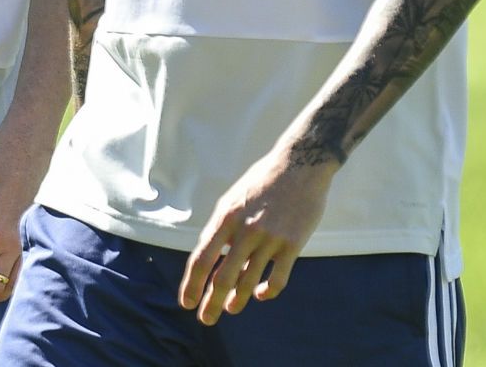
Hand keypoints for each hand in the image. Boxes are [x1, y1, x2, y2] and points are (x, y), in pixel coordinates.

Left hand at [180, 149, 336, 324]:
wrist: (299, 166)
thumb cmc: (260, 183)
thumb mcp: (231, 200)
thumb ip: (222, 229)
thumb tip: (212, 258)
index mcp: (224, 218)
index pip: (202, 259)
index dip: (192, 284)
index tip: (186, 302)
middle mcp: (244, 230)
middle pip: (223, 276)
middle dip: (211, 302)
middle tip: (206, 319)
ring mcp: (270, 238)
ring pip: (249, 281)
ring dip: (238, 300)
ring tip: (230, 309)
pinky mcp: (293, 244)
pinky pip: (279, 278)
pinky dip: (268, 291)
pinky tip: (262, 295)